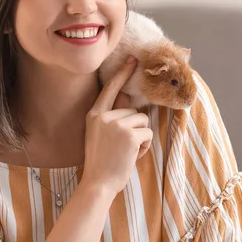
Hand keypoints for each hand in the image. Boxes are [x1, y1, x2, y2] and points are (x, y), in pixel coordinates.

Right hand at [82, 56, 153, 196]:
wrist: (97, 183)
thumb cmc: (101, 161)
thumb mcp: (100, 134)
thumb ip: (112, 117)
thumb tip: (129, 100)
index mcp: (94, 114)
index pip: (110, 88)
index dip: (122, 73)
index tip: (132, 59)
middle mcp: (104, 116)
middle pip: (133, 111)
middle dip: (134, 129)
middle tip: (120, 148)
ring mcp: (117, 124)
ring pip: (142, 121)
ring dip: (140, 138)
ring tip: (126, 152)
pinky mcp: (129, 135)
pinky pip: (147, 133)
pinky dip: (144, 146)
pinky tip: (132, 156)